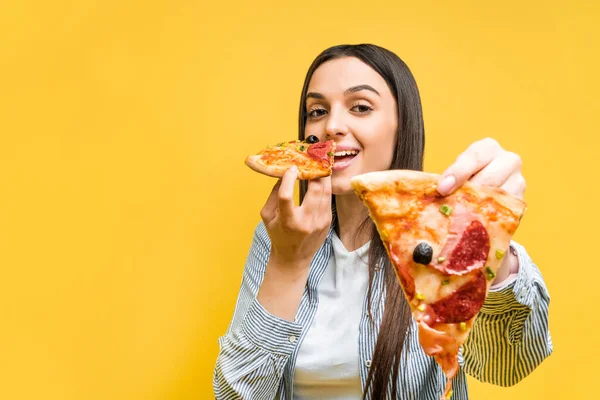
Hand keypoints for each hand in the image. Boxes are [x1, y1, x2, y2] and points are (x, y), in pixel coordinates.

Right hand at [260, 166, 331, 267]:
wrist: (293, 258)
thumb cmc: (278, 235)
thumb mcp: (268, 216)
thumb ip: (273, 194)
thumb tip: (284, 174)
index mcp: (288, 221)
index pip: (286, 196)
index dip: (288, 179)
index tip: (290, 168)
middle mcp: (306, 222)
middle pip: (315, 190)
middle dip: (313, 172)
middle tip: (310, 160)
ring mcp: (320, 222)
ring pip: (325, 192)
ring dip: (322, 177)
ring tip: (318, 165)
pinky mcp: (327, 222)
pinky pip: (328, 199)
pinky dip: (324, 187)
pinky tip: (321, 179)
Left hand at [437, 138, 523, 283]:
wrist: (482, 203)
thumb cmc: (461, 186)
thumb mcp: (453, 178)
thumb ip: (442, 182)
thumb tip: (413, 191)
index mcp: (487, 149)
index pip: (476, 154)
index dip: (459, 170)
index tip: (442, 188)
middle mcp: (508, 161)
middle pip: (493, 173)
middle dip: (469, 189)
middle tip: (449, 204)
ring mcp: (517, 182)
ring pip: (502, 193)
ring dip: (480, 206)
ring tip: (461, 216)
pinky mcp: (519, 204)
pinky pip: (507, 212)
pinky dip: (489, 219)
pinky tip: (473, 226)